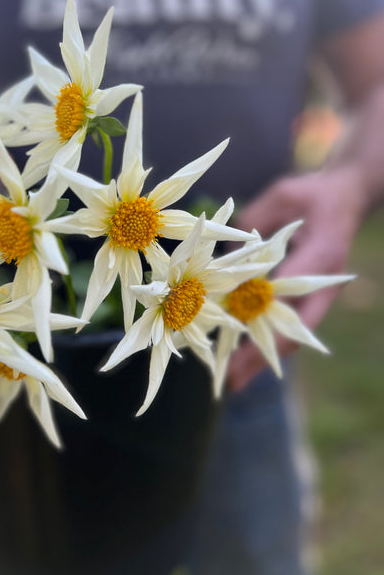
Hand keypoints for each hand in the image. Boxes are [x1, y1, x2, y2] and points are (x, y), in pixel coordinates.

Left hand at [226, 165, 364, 391]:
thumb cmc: (316, 193)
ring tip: (235, 381)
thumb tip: (228, 245)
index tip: (234, 329)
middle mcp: (322, 282)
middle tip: (232, 379)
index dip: (261, 310)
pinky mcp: (311, 298)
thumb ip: (259, 215)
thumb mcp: (286, 193)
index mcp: (321, 254)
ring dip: (262, 358)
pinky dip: (266, 344)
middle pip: (291, 328)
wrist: (347, 198)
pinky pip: (288, 328)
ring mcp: (319, 294)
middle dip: (260, 355)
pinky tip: (243, 360)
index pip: (289, 290)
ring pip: (291, 336)